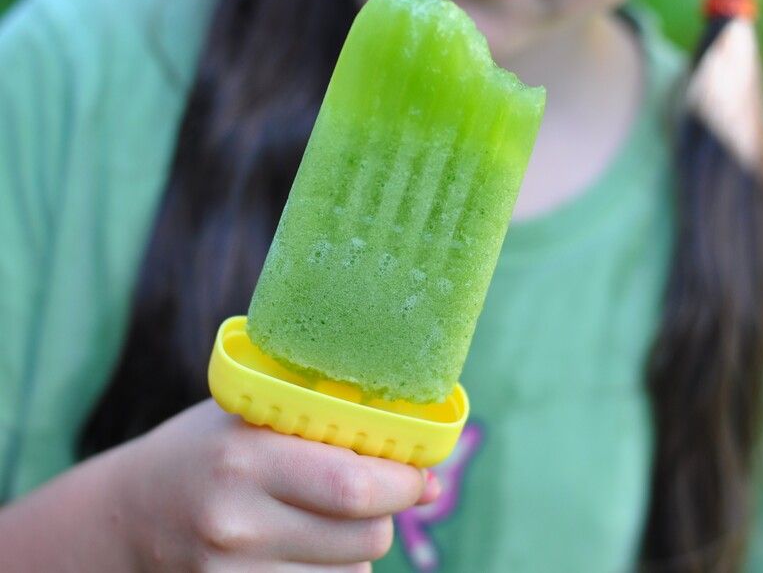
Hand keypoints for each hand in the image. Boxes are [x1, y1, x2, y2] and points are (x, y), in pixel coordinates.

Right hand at [113, 399, 438, 570]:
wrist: (127, 514)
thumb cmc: (205, 450)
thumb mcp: (256, 416)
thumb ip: (335, 433)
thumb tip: (431, 481)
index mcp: (246, 458)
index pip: (355, 485)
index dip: (404, 482)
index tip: (418, 473)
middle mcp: (238, 523)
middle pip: (366, 537)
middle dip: (387, 512)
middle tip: (374, 492)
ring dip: (357, 548)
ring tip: (321, 518)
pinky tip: (304, 549)